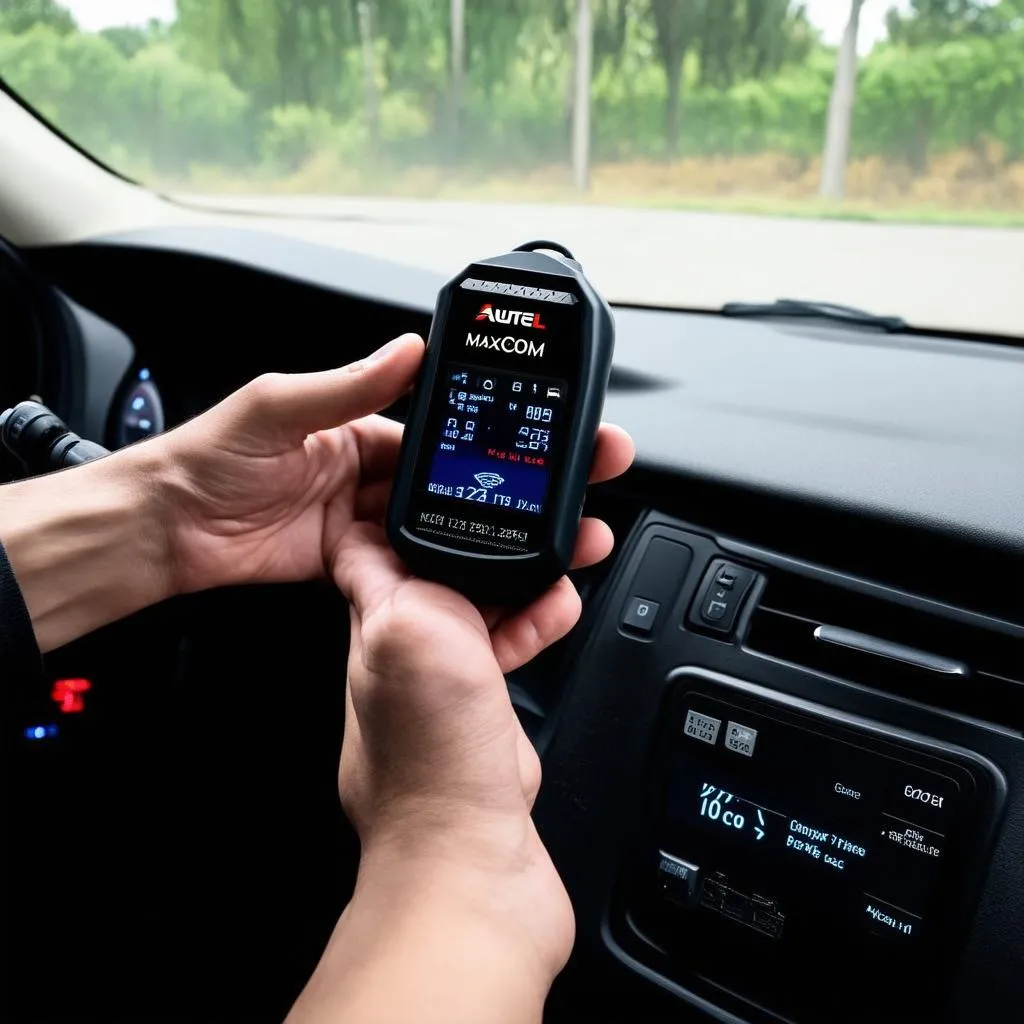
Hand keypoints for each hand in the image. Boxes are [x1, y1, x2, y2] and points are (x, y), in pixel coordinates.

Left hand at [156, 333, 631, 603]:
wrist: (167, 530)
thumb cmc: (207, 457)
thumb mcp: (276, 407)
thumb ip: (344, 386)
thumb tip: (406, 349)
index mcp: (354, 425)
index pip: (430, 427)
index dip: (476, 430)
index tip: (524, 432)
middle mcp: (364, 472)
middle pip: (442, 477)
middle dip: (492, 481)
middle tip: (548, 487)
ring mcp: (359, 520)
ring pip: (431, 522)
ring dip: (471, 526)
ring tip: (523, 530)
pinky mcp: (350, 563)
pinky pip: (402, 562)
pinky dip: (434, 565)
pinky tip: (468, 567)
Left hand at [288, 430, 633, 1023]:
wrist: (468, 858)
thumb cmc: (428, 761)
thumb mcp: (403, 633)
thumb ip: (391, 571)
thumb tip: (371, 525)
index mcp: (382, 608)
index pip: (402, 523)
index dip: (436, 485)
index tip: (473, 456)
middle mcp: (410, 635)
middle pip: (459, 552)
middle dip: (505, 516)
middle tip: (552, 488)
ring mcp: (449, 670)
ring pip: (494, 592)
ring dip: (535, 562)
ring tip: (576, 536)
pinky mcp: (484, 702)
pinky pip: (516, 638)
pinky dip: (542, 616)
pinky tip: (562, 602)